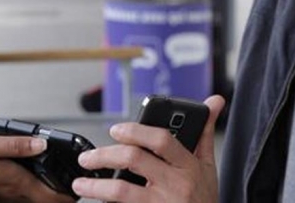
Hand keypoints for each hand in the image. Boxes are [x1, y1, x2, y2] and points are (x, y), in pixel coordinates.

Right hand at [0, 133, 74, 201]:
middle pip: (44, 201)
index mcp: (15, 181)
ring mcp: (4, 196)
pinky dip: (33, 191)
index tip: (79, 189)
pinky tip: (33, 178)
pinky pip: (21, 197)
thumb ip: (17, 144)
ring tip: (58, 181)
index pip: (49, 197)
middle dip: (61, 196)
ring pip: (33, 201)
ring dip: (47, 194)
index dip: (67, 197)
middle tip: (74, 185)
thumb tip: (42, 144)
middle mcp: (12, 193)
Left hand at [72, 95, 224, 202]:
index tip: (115, 130)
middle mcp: (177, 185)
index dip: (135, 130)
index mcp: (188, 166)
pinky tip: (96, 201)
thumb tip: (214, 101)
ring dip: (96, 186)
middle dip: (104, 155)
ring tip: (80, 184)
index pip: (160, 139)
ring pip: (121, 191)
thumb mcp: (208, 167)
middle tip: (87, 158)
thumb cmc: (204, 199)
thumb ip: (203, 133)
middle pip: (133, 159)